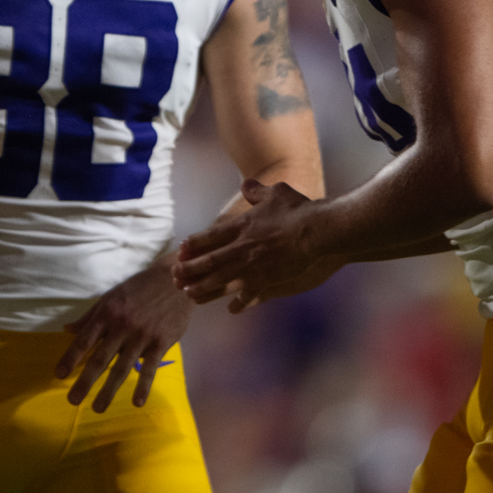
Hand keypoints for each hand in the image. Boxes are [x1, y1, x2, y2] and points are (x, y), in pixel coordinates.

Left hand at [56, 261, 192, 411]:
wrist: (175, 281)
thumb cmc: (139, 288)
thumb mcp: (111, 297)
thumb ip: (90, 316)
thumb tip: (67, 329)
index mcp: (107, 313)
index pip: (84, 340)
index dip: (70, 358)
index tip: (58, 375)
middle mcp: (121, 326)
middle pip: (100, 358)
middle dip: (85, 381)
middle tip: (72, 400)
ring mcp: (141, 336)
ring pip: (122, 368)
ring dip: (109, 390)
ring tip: (98, 408)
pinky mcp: (160, 343)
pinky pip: (150, 369)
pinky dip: (143, 386)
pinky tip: (137, 402)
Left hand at [173, 177, 336, 312]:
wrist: (316, 231)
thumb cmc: (298, 210)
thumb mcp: (276, 192)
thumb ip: (258, 191)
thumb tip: (246, 184)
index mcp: (242, 226)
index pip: (211, 236)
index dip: (194, 244)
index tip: (182, 250)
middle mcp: (242, 248)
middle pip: (209, 261)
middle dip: (190, 270)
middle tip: (176, 277)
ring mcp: (252, 267)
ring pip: (221, 281)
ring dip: (203, 288)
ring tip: (190, 295)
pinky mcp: (267, 281)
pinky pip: (247, 295)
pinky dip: (238, 302)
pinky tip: (231, 308)